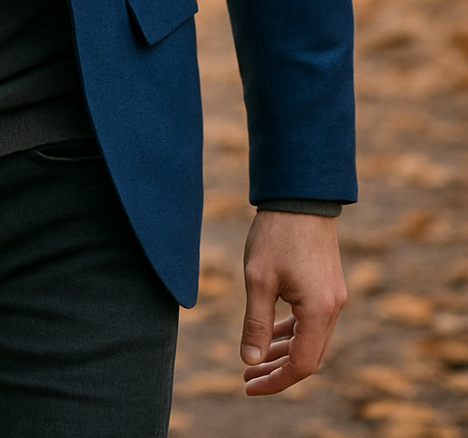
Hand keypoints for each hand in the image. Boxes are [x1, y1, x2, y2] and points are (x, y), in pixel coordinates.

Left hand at [239, 210, 346, 394]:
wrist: (299, 196)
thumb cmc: (275, 235)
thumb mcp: (258, 279)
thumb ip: (256, 323)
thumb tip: (251, 360)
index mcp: (318, 310)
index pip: (301, 365)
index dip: (276, 381)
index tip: (249, 385)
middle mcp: (333, 308)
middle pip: (309, 357)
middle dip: (279, 371)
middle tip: (248, 377)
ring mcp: (334, 296)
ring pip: (311, 339)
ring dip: (285, 352)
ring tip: (255, 360)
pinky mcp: (329, 285)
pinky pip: (312, 321)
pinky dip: (293, 332)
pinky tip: (272, 334)